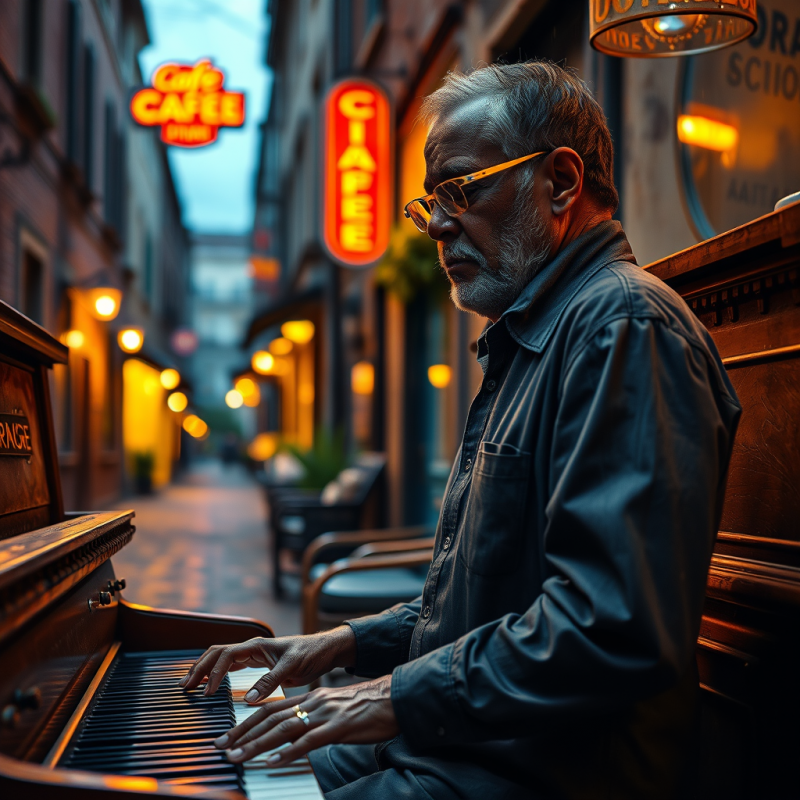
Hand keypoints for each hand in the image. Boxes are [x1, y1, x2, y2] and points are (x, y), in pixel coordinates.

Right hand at [179, 626, 357, 701]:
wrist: (325, 651)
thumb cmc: (311, 653)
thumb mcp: (293, 666)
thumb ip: (270, 681)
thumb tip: (247, 698)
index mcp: (257, 645)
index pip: (226, 655)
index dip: (214, 673)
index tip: (207, 692)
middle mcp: (252, 648)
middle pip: (217, 653)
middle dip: (199, 667)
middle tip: (184, 686)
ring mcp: (253, 655)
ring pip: (221, 659)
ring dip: (204, 669)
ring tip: (189, 684)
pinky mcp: (258, 664)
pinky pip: (231, 666)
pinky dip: (216, 673)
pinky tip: (209, 684)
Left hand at [215, 676, 398, 764]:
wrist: (394, 697)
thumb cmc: (366, 707)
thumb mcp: (333, 710)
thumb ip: (313, 718)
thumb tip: (294, 734)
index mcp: (310, 698)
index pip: (271, 709)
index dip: (246, 722)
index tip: (227, 736)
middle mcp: (313, 702)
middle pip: (270, 717)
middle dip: (243, 733)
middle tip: (221, 747)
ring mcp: (324, 714)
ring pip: (283, 728)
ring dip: (257, 744)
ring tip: (238, 756)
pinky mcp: (338, 727)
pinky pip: (308, 740)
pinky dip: (288, 751)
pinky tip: (273, 761)